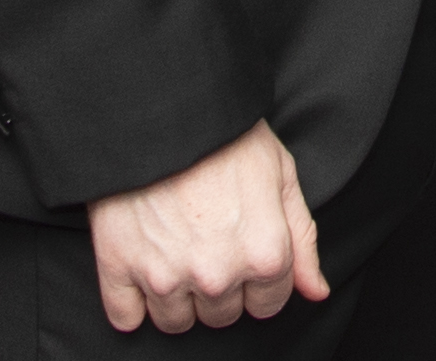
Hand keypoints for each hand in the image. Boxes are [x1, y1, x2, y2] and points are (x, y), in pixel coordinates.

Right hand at [86, 118, 327, 332]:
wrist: (166, 114)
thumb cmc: (230, 139)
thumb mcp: (284, 177)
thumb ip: (302, 240)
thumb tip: (316, 291)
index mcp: (265, 255)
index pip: (269, 304)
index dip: (261, 282)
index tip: (248, 257)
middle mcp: (217, 275)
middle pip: (222, 315)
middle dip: (222, 289)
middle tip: (212, 248)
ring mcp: (164, 276)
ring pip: (176, 323)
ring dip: (179, 299)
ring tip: (179, 255)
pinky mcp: (119, 269)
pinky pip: (125, 318)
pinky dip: (132, 306)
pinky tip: (144, 273)